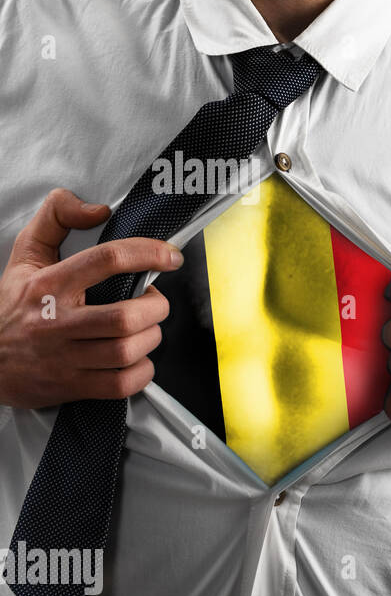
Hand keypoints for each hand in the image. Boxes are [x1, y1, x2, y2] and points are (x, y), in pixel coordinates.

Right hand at [0, 189, 181, 408]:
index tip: (170, 256)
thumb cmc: (12, 305)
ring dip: (150, 338)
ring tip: (145, 328)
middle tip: (153, 302)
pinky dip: (142, 371)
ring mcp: (63, 357)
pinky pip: (122, 383)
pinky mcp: (70, 386)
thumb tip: (100, 209)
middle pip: (126, 316)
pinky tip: (136, 359)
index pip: (106, 260)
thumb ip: (56, 218)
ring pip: (127, 350)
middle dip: (156, 307)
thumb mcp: (25, 255)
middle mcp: (56, 321)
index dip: (148, 253)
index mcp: (48, 284)